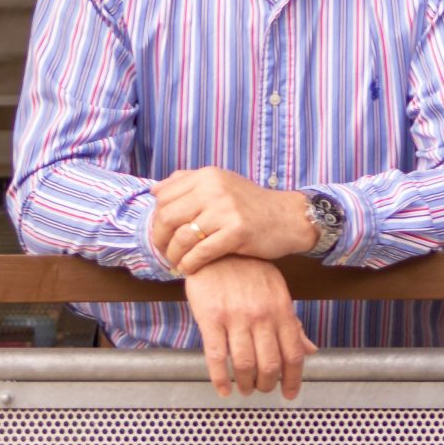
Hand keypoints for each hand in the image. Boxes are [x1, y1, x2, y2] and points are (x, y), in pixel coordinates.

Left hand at [151, 166, 315, 274]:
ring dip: (173, 256)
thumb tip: (155, 191)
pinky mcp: (236, 232)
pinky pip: (200, 253)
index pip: (163, 196)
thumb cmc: (251, 204)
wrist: (288, 218)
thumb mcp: (221, 183)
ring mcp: (226, 210)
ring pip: (181, 238)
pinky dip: (189, 264)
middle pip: (166, 217)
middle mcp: (214, 188)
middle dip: (159, 239)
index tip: (161, 233)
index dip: (155, 218)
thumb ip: (189, 182)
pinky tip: (190, 269)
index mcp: (207, 175)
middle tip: (164, 252)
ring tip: (177, 263)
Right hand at [181, 255, 317, 398]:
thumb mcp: (277, 292)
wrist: (217, 249)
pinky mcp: (210, 319)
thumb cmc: (249, 272)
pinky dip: (220, 379)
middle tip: (264, 390)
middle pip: (270, 364)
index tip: (290, 394)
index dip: (294, 379)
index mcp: (281, 310)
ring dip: (246, 384)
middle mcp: (261, 316)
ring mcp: (236, 318)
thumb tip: (310, 350)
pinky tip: (223, 389)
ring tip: (246, 389)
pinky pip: (216, 357)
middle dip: (268, 385)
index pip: (294, 353)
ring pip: (244, 364)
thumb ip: (291, 323)